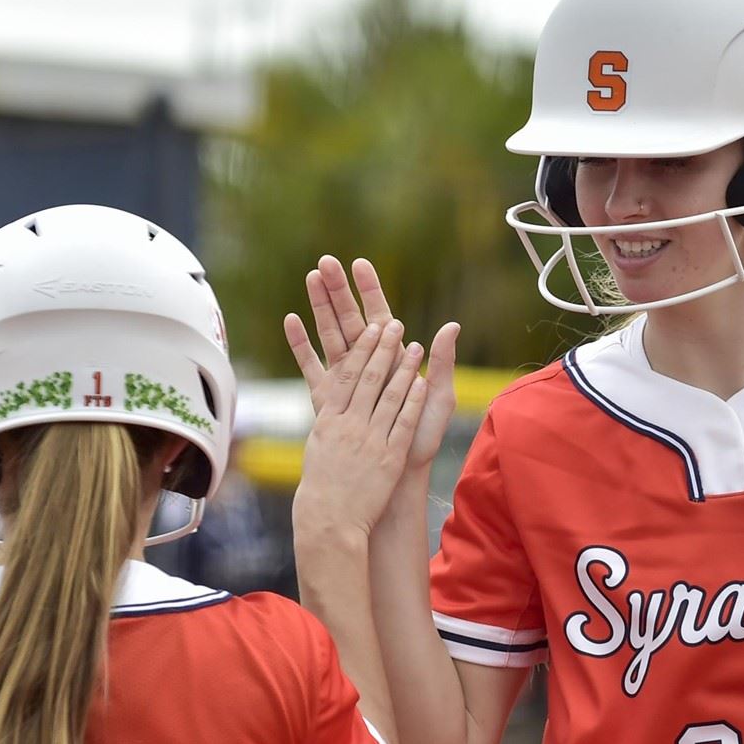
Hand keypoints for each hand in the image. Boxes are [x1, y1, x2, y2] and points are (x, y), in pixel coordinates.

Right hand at [284, 256, 459, 470]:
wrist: (390, 481)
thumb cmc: (419, 440)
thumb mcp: (438, 399)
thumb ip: (443, 362)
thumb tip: (453, 326)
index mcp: (391, 361)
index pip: (379, 317)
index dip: (369, 291)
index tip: (359, 263)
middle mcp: (366, 368)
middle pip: (349, 321)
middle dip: (338, 291)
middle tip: (325, 261)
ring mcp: (344, 383)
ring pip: (328, 336)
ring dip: (318, 307)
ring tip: (308, 279)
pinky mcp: (326, 400)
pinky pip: (311, 366)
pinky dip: (301, 343)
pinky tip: (290, 319)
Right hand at [293, 323, 427, 544]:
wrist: (330, 521)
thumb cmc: (321, 487)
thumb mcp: (319, 446)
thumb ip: (332, 418)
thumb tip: (339, 398)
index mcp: (328, 420)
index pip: (346, 375)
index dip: (362, 349)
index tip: (372, 328)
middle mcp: (348, 425)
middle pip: (367, 378)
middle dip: (383, 348)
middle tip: (395, 324)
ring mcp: (369, 440)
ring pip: (388, 396)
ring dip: (404, 368)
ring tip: (416, 346)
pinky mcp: (388, 457)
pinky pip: (402, 422)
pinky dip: (413, 401)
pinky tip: (423, 383)